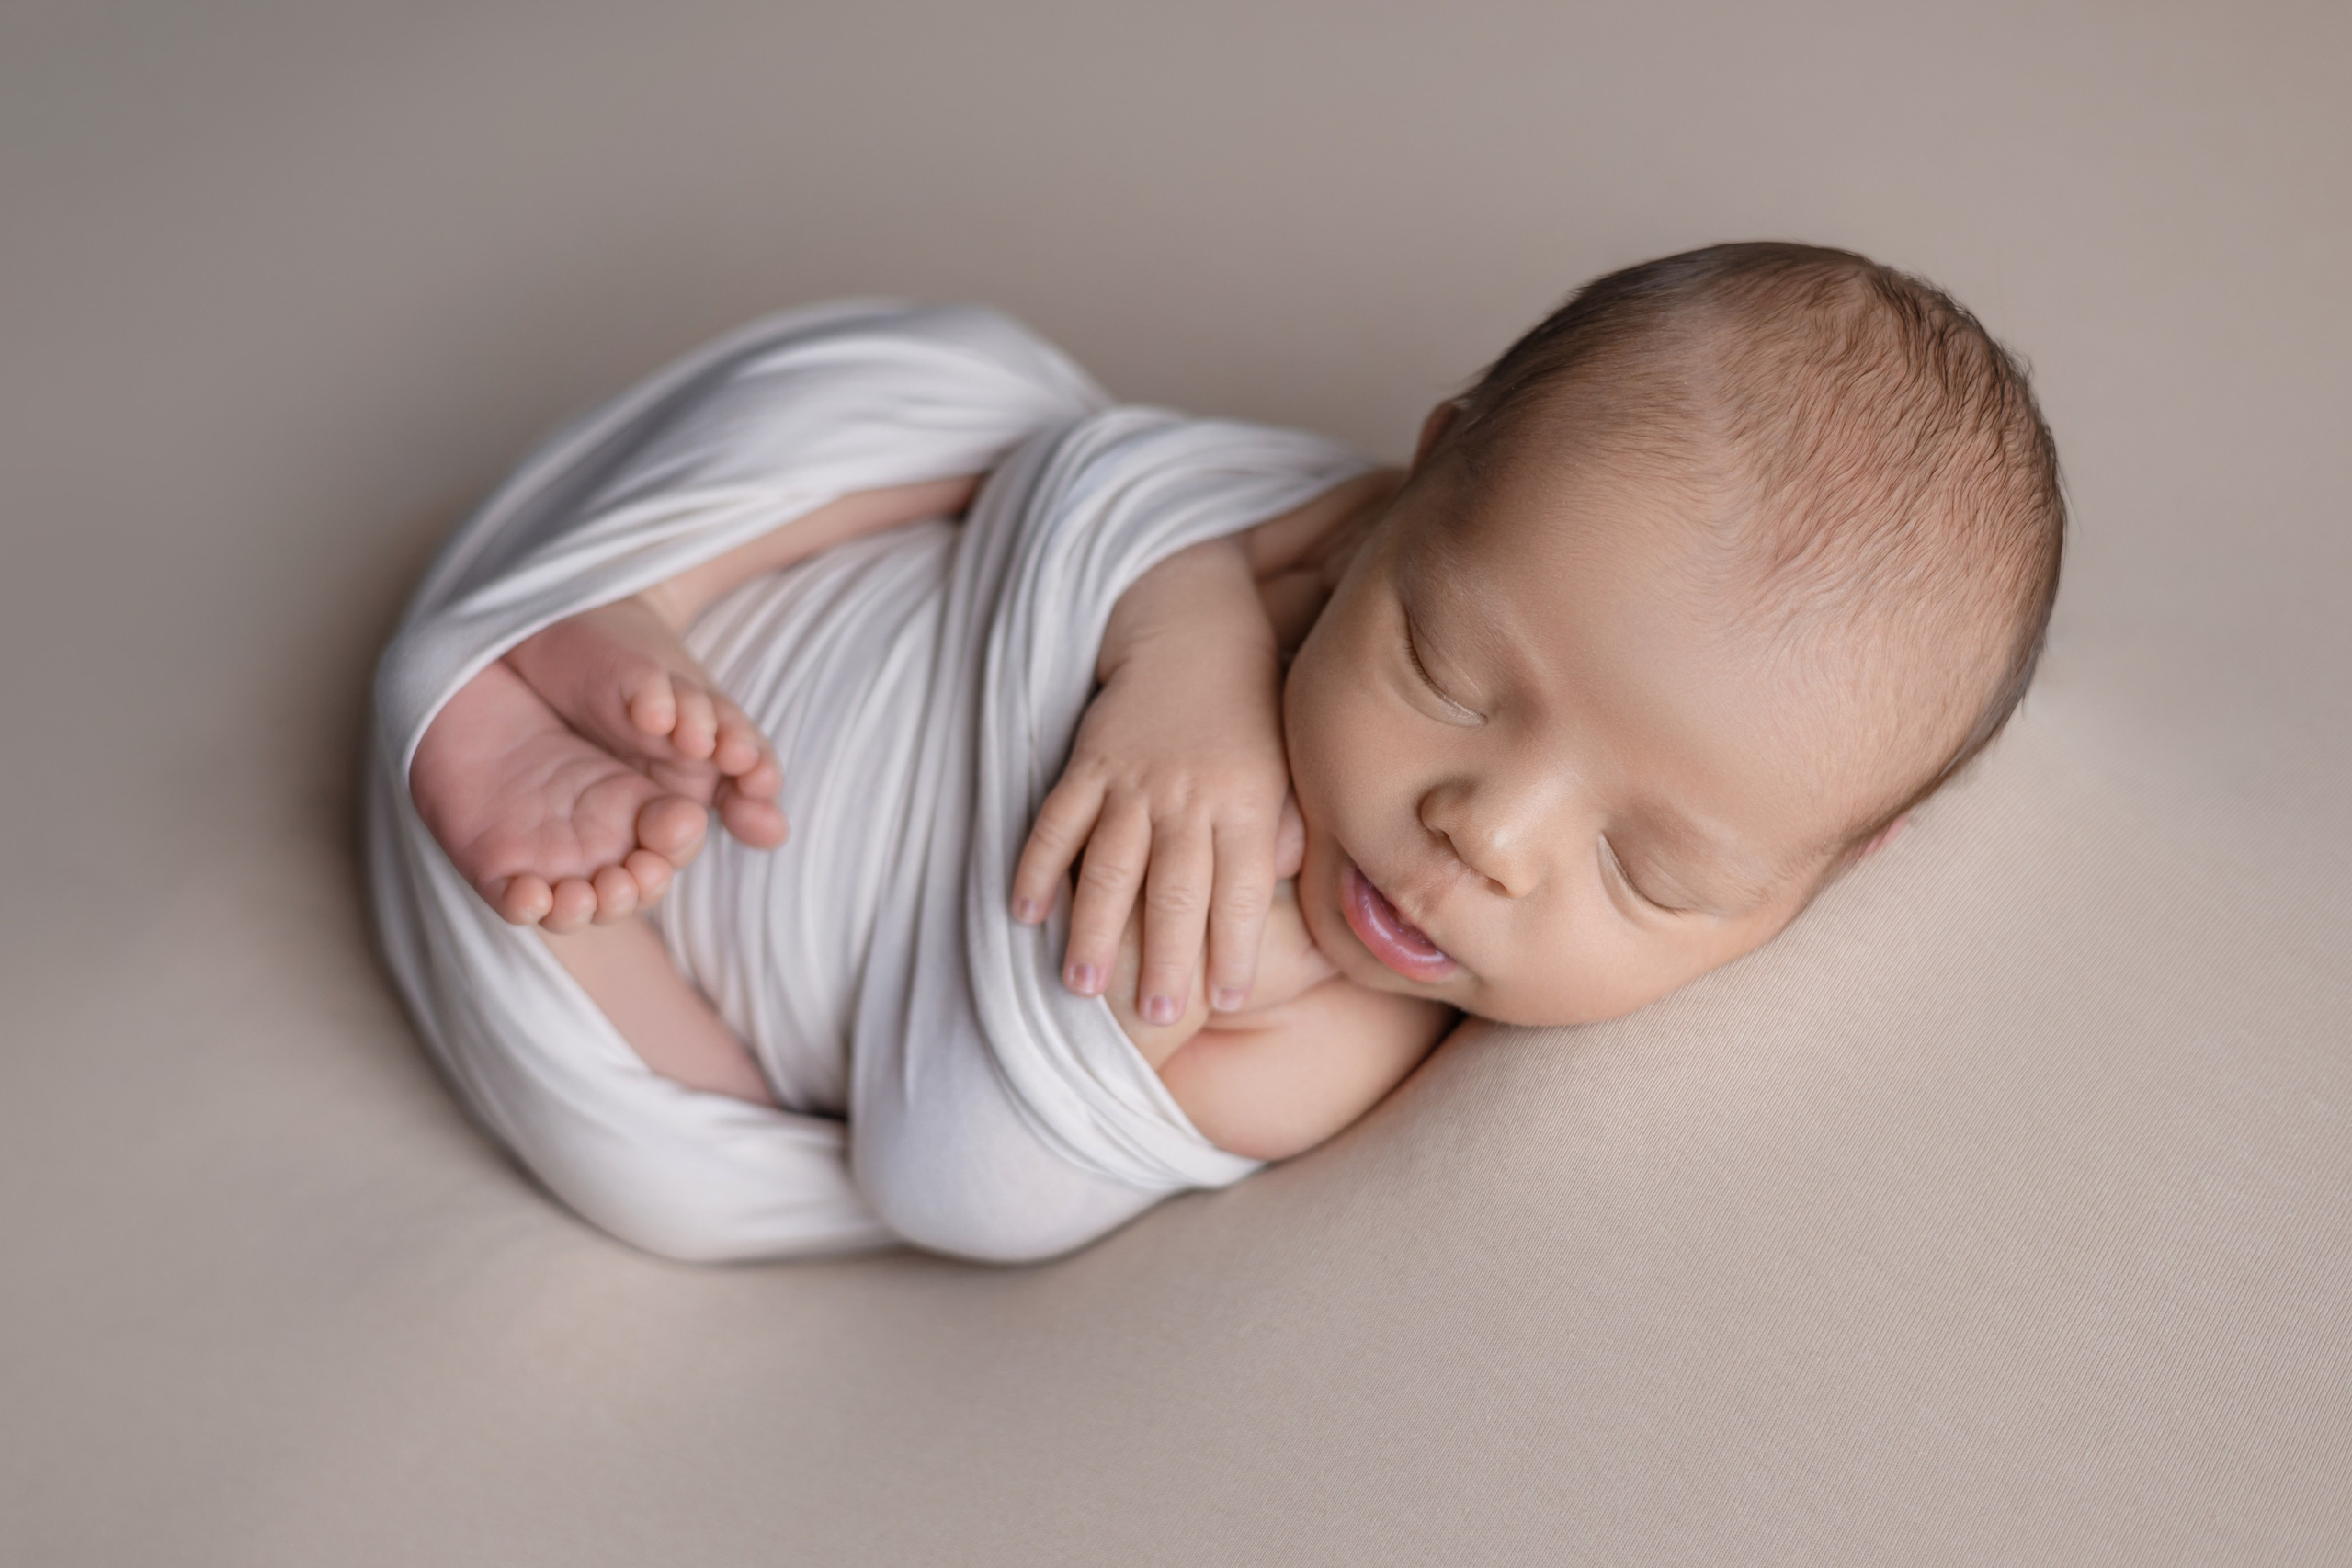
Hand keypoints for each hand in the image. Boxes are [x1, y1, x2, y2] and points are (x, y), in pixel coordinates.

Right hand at [1011, 639, 1298, 1024]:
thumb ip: (1289, 833)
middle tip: (1156, 1013)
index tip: (1227, 998)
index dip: (1235, 945)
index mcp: (1249, 802)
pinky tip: (1024, 914)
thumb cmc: (1252, 715)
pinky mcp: (1090, 760)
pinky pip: (1058, 820)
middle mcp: (1191, 795)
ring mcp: (1135, 779)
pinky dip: (1038, 867)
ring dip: (1096, 929)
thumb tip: (1288, 895)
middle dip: (1167, 956)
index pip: (1244, 888)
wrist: (1197, 629)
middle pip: (1176, 889)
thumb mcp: (1288, 769)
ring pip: (1112, 864)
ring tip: (1083, 988)